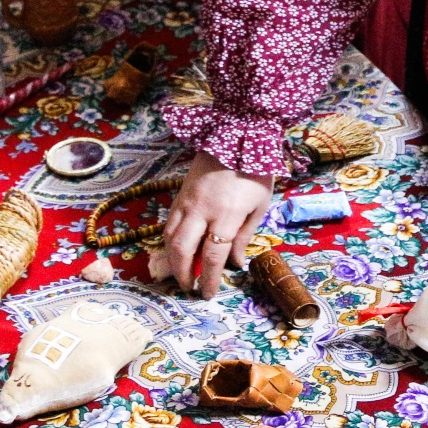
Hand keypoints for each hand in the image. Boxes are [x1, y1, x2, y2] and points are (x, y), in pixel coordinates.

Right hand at [163, 151, 274, 297]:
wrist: (236, 135)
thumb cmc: (255, 170)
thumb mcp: (260, 204)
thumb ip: (245, 235)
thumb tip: (235, 263)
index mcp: (227, 213)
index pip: (213, 255)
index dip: (209, 278)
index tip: (208, 293)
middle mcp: (202, 209)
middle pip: (182, 249)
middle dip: (183, 274)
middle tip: (189, 288)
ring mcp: (187, 201)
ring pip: (169, 237)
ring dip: (172, 261)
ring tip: (181, 274)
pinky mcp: (179, 194)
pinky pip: (168, 223)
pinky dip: (169, 241)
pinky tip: (176, 250)